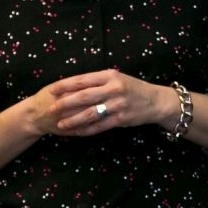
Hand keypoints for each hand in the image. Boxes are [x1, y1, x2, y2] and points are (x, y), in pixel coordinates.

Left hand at [48, 69, 173, 136]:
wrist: (156, 101)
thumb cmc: (133, 88)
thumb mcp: (118, 78)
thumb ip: (98, 82)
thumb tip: (72, 88)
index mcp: (110, 76)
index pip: (83, 80)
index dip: (65, 86)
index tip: (52, 91)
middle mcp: (114, 89)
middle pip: (84, 97)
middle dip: (65, 104)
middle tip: (51, 109)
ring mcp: (118, 105)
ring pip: (90, 113)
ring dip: (73, 120)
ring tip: (61, 124)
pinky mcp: (121, 119)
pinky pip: (100, 126)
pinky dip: (86, 130)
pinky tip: (76, 132)